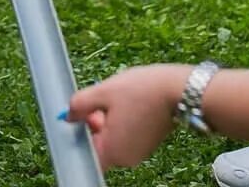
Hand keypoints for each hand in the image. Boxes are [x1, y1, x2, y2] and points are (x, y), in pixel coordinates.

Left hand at [64, 64, 193, 169]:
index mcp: (112, 150)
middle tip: (101, 103)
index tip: (82, 116)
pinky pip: (126, 136)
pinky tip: (130, 104)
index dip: (80, 134)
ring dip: (109, 121)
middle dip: (95, 124)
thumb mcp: (104, 91)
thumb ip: (79, 104)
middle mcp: (126, 158)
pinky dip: (122, 122)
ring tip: (119, 100)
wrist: (180, 89)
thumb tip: (68, 115)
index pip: (85, 153)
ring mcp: (139, 152)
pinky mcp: (148, 143)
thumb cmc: (144, 90)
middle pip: (98, 145)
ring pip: (112, 139)